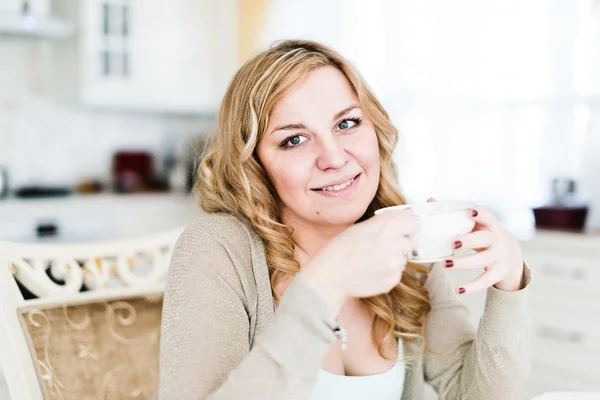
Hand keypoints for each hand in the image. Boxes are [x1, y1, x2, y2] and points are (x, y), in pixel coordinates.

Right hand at [299, 208, 419, 313]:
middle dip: (400, 243)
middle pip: (410, 241)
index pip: (415, 222)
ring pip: (404, 258)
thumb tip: (406, 214)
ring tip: (373, 260)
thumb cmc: (340, 249)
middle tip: (381, 247)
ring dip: (394, 258)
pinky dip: (388, 272)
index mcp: (388, 226)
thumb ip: (386, 220)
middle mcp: (396, 244)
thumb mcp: (361, 226)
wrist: (330, 275)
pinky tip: (372, 270)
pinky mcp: (393, 279)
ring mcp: (396, 264)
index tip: (399, 230)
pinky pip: (397, 273)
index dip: (406, 226)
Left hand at [428, 198, 524, 293]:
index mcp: (490, 225)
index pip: (488, 216)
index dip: (480, 214)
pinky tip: (459, 290)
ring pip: (482, 260)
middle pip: (485, 239)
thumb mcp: (477, 225)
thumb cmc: (485, 236)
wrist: (512, 257)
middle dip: (469, 240)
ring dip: (463, 263)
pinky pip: (485, 281)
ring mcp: (500, 257)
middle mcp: (497, 240)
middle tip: (452, 242)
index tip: (470, 212)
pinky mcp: (498, 273)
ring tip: (445, 264)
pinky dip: (472, 287)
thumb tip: (430, 200)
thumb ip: (456, 214)